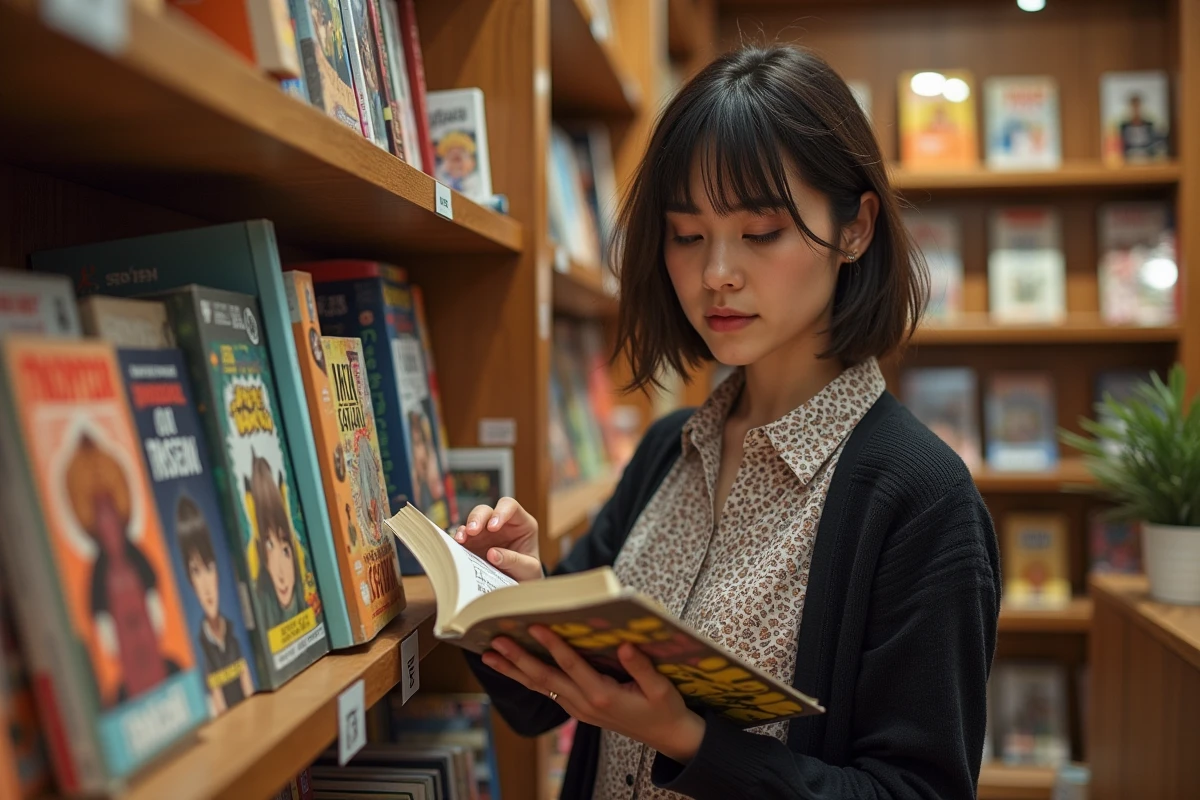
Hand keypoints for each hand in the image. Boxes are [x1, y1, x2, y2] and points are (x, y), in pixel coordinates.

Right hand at [454, 497, 541, 581]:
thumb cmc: (529, 573)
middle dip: (478, 518)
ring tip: (461, 540)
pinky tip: (457, 546)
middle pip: (487, 511)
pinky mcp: (474, 544)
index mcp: (521, 524)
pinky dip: (459, 540)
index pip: (510, 506)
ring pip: (472, 521)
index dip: (500, 512)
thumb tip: (492, 554)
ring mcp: (486, 534)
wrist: (520, 586)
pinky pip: (464, 537)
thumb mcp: (529, 569)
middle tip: (472, 531)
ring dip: (465, 529)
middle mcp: (502, 524)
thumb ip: (514, 560)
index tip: (493, 526)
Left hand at [482, 626, 705, 763]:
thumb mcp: (661, 689)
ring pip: (540, 686)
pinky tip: (513, 668)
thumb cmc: (664, 709)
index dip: (552, 645)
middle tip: (495, 641)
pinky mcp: (576, 708)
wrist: (665, 736)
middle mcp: (584, 703)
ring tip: (489, 655)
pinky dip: (526, 678)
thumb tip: (625, 645)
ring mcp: (577, 708)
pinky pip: (547, 691)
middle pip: (544, 679)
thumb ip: (642, 668)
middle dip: (517, 659)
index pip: (571, 666)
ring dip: (513, 670)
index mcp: (602, 696)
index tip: (533, 626)